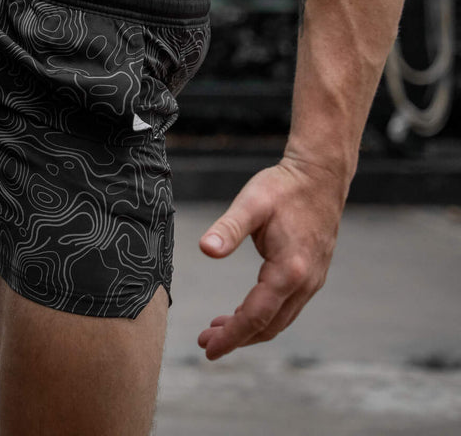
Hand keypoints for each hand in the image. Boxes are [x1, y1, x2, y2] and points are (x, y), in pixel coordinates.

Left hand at [196, 156, 345, 360]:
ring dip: (249, 329)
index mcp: (289, 271)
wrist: (320, 176)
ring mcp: (312, 281)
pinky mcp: (311, 275)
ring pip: (279, 319)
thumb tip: (206, 250)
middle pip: (268, 325)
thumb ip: (228, 228)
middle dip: (237, 338)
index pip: (256, 316)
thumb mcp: (251, 203)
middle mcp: (305, 283)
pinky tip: (244, 311)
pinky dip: (263, 316)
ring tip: (217, 330)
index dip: (231, 335)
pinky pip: (286, 307)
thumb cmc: (283, 188)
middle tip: (206, 343)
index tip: (209, 348)